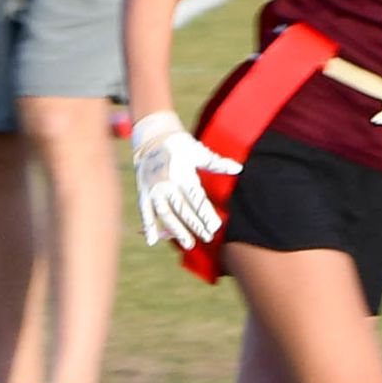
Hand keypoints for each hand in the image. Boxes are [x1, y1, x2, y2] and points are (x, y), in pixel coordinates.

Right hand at [128, 107, 235, 250]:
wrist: (152, 138)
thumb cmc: (180, 145)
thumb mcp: (198, 151)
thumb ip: (217, 163)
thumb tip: (238, 168)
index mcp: (182, 173)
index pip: (196, 198)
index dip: (206, 214)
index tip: (215, 227)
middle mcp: (167, 183)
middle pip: (183, 209)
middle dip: (196, 225)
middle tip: (208, 238)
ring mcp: (154, 189)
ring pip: (165, 214)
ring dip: (176, 231)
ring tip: (189, 244)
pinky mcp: (143, 192)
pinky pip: (145, 211)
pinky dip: (147, 226)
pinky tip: (151, 241)